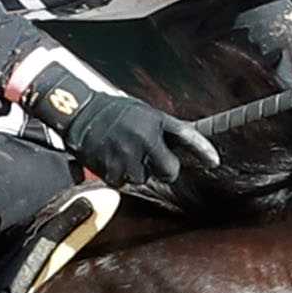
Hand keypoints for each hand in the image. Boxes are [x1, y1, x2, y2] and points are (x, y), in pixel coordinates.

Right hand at [24, 71, 221, 192]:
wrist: (77, 110)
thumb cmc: (116, 113)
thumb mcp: (145, 113)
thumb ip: (165, 130)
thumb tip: (192, 147)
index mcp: (155, 121)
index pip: (187, 135)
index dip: (202, 150)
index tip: (214, 162)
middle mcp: (144, 138)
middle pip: (169, 171)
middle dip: (164, 169)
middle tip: (151, 159)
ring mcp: (126, 154)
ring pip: (144, 178)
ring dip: (137, 171)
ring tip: (124, 152)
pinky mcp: (109, 168)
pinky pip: (123, 182)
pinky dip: (119, 175)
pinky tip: (112, 158)